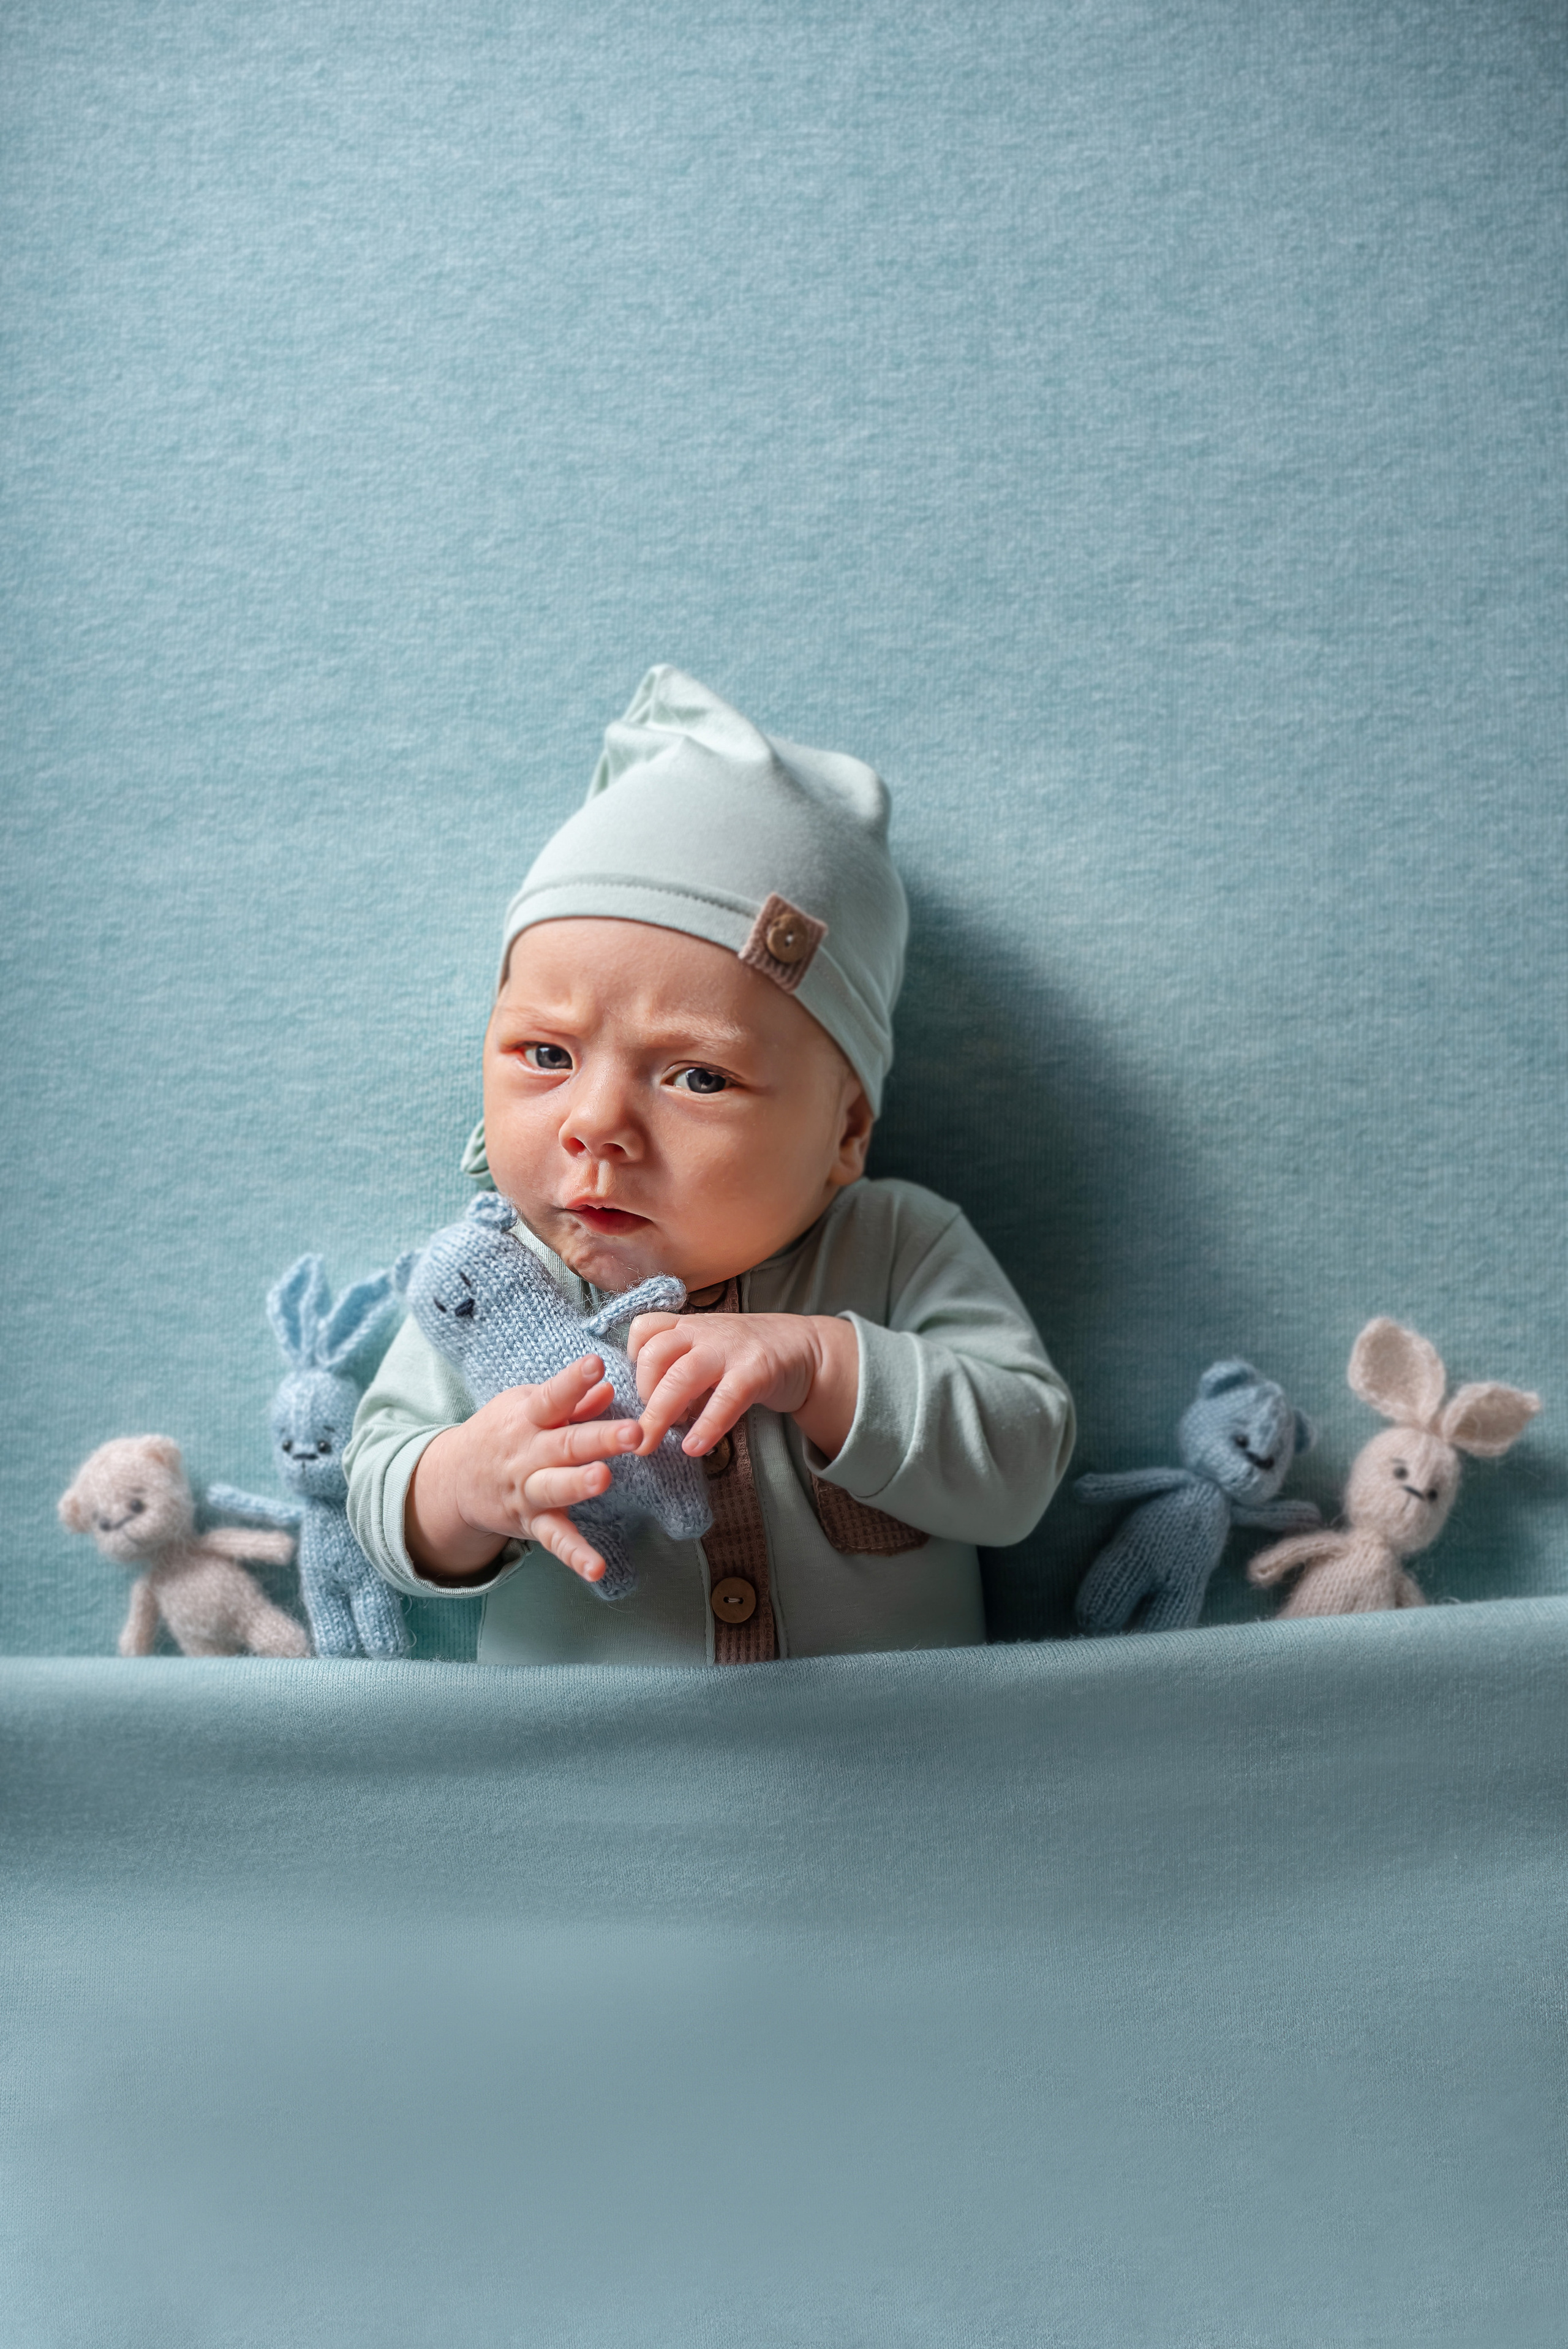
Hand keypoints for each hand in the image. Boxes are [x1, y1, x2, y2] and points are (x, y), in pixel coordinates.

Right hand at [406, 1356, 643, 1585]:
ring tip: (603, 1479)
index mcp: (528, 1418)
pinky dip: (575, 1556)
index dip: (573, 1381)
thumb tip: (607, 1387)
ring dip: (580, 1485)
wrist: (454, 1479)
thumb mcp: (527, 1407)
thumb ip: (570, 1401)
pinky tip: (597, 1569)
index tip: (595, 1364)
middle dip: (599, 1438)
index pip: (552, 1397)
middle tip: (633, 1432)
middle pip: (565, 1445)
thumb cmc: (505, 1432)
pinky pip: (555, 1540)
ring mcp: (528, 1490)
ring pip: (556, 1488)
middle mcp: (527, 1454)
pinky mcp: (532, 1523)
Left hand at [627, 1311, 859, 1463]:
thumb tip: (648, 1412)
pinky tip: (694, 1448)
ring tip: (650, 1444)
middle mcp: (704, 1332)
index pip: (644, 1330)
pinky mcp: (756, 1370)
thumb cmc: (747, 1356)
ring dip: (660, 1414)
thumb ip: (679, 1371)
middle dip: (640, 1398)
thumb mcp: (708, 1351)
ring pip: (682, 1376)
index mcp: (688, 1327)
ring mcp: (730, 1349)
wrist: (806, 1348)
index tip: (637, 1390)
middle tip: (635, 1433)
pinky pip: (725, 1399)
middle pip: (655, 1356)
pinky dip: (706, 1425)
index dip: (632, 1361)